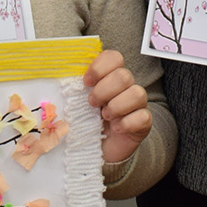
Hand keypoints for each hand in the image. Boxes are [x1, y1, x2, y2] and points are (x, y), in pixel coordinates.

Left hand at [85, 49, 151, 164]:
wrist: (98, 149)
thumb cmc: (87, 121)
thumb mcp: (77, 102)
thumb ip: (74, 87)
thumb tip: (63, 75)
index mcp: (110, 76)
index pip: (114, 57)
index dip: (100, 67)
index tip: (86, 82)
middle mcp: (127, 86)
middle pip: (124, 75)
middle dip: (104, 90)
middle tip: (92, 103)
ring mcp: (138, 104)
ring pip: (137, 93)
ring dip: (116, 106)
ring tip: (105, 117)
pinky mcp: (144, 122)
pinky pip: (143, 116)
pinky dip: (127, 123)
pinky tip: (116, 129)